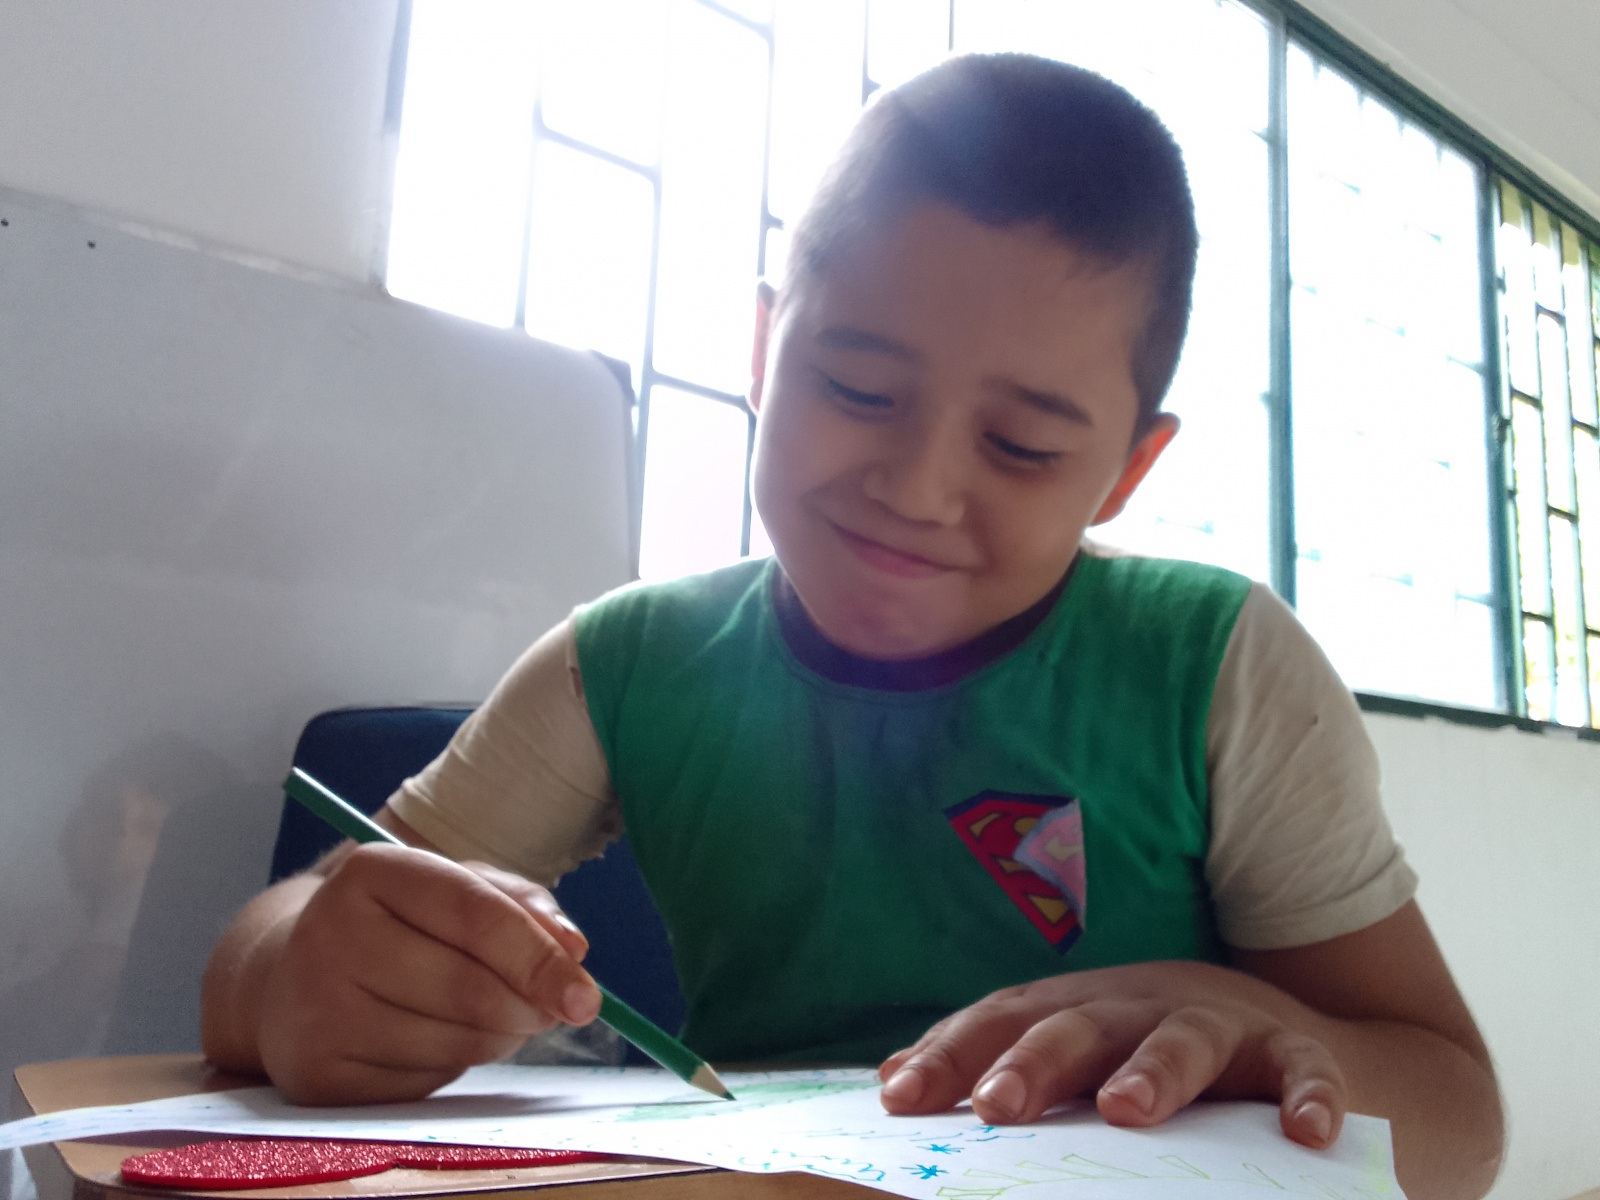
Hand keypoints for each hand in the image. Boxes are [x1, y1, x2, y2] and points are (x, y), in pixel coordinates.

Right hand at [255, 843, 600, 1104]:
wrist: (286, 979)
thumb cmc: (394, 925)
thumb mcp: (452, 888)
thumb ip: (519, 906)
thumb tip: (574, 948)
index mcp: (371, 871)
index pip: (475, 915)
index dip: (539, 958)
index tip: (585, 995)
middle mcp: (330, 934)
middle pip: (470, 989)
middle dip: (529, 1007)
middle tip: (552, 1010)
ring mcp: (316, 1009)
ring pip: (455, 1043)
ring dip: (500, 1038)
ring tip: (493, 1016)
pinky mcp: (316, 1075)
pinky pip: (424, 1083)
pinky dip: (453, 1067)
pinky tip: (433, 1039)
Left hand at [877, 961, 1344, 1147]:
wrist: (1281, 1031)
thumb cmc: (1145, 1047)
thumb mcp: (1069, 1046)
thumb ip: (986, 1060)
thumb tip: (887, 1079)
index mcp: (1075, 1010)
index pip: (1001, 1024)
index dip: (950, 1056)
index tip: (900, 1096)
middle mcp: (1137, 1008)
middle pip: (1078, 1027)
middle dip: (1035, 1062)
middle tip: (998, 1104)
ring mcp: (1217, 1026)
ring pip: (1183, 1038)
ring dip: (1155, 1071)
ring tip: (1128, 1109)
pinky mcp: (1291, 1052)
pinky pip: (1302, 1070)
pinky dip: (1307, 1095)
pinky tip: (1306, 1132)